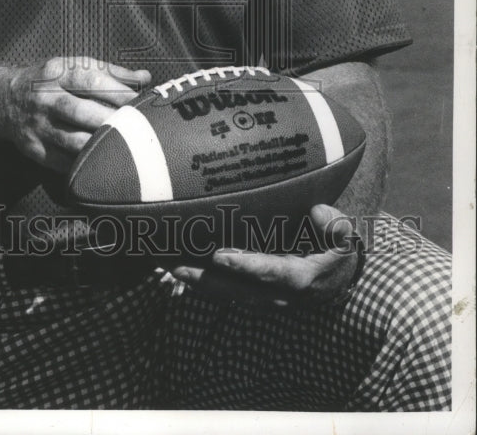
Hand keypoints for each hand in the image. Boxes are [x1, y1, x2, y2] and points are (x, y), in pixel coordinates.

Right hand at [0, 57, 150, 172]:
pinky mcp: (34, 149)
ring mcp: (38, 126)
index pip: (90, 80)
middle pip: (81, 112)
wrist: (4, 100)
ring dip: (101, 145)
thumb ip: (110, 72)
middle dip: (112, 121)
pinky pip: (64, 162)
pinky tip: (104, 162)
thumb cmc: (49, 81)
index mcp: (57, 73)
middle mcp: (45, 98)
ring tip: (125, 147)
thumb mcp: (72, 66)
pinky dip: (85, 163)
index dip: (118, 92)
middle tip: (138, 128)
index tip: (140, 102)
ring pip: (74, 141)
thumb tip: (145, 78)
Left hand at [172, 205, 361, 307]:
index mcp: (300, 278)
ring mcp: (264, 300)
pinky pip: (225, 293)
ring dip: (197, 282)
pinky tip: (180, 269)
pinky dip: (203, 283)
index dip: (244, 266)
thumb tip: (317, 212)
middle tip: (174, 264)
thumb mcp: (346, 237)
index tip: (219, 256)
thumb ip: (335, 225)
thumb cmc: (337, 251)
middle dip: (204, 279)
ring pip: (226, 295)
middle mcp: (278, 295)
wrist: (340, 280)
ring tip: (167, 265)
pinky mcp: (255, 297)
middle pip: (236, 290)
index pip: (268, 273)